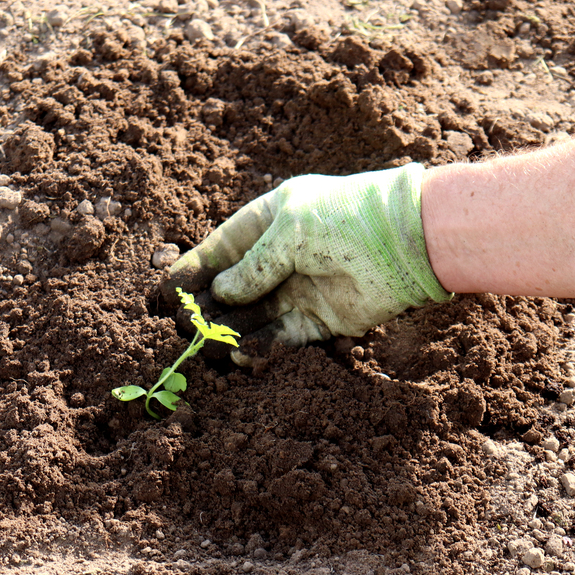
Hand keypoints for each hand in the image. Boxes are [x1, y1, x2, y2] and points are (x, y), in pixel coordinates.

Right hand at [165, 164, 451, 364]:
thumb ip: (253, 266)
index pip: (222, 248)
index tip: (167, 290)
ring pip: (254, 316)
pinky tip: (243, 353)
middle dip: (207, 305)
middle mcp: (283, 256)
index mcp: (271, 221)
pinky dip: (262, 347)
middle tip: (183, 324)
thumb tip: (224, 293)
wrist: (407, 243)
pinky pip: (282, 337)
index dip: (194, 269)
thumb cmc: (346, 220)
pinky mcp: (320, 320)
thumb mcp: (290, 232)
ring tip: (208, 344)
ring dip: (230, 329)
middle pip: (234, 287)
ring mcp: (300, 289)